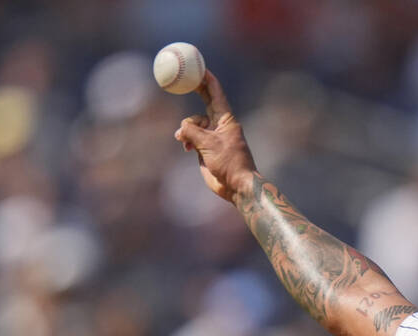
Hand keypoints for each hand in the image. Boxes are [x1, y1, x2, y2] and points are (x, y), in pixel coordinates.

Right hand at [174, 70, 256, 203]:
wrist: (236, 185)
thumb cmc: (229, 162)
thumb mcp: (208, 143)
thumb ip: (191, 132)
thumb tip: (180, 130)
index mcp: (226, 119)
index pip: (216, 94)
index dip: (208, 80)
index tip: (201, 67)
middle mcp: (219, 125)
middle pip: (205, 102)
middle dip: (196, 91)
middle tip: (185, 79)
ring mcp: (212, 136)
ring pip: (192, 123)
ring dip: (185, 130)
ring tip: (185, 143)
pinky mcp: (205, 148)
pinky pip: (190, 137)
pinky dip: (186, 140)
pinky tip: (185, 147)